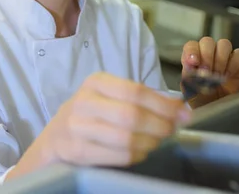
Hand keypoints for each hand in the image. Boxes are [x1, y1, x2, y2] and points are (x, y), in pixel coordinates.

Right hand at [6, 73, 190, 180]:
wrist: (53, 140)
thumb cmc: (89, 116)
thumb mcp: (107, 98)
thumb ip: (139, 100)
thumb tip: (181, 109)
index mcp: (95, 83)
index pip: (135, 91)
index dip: (164, 104)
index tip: (184, 114)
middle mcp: (84, 102)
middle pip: (132, 115)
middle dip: (160, 125)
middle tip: (171, 131)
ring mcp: (77, 127)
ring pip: (126, 137)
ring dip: (150, 142)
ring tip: (156, 142)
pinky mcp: (76, 150)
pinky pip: (118, 155)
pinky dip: (136, 155)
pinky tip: (140, 152)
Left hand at [180, 37, 238, 107]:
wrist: (219, 110)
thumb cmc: (202, 99)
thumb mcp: (190, 91)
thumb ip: (189, 78)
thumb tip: (191, 69)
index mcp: (193, 58)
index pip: (191, 46)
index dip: (192, 51)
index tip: (194, 62)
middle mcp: (208, 54)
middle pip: (208, 41)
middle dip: (207, 56)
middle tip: (207, 72)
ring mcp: (224, 56)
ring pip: (224, 44)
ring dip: (220, 60)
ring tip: (218, 76)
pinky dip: (233, 64)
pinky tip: (228, 75)